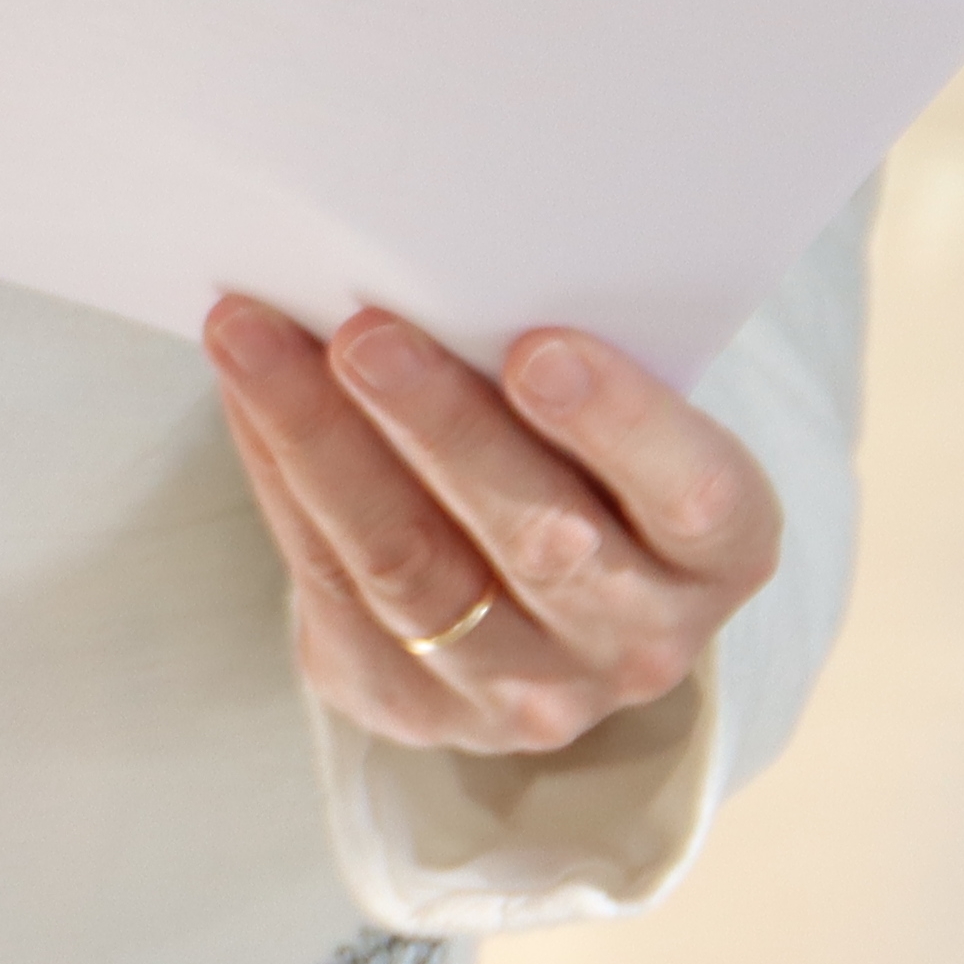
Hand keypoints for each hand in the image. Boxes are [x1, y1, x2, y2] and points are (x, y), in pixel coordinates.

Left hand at [207, 298, 783, 758]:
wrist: (528, 600)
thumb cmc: (573, 455)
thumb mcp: (607, 414)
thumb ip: (553, 361)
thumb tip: (419, 257)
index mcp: (718, 552)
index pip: (694, 494)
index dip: (620, 424)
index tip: (537, 346)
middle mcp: (639, 639)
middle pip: (536, 535)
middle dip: (438, 424)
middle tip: (362, 331)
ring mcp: (527, 691)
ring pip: (411, 566)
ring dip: (321, 443)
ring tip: (254, 341)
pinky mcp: (411, 705)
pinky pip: (332, 585)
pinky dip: (280, 478)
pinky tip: (244, 397)